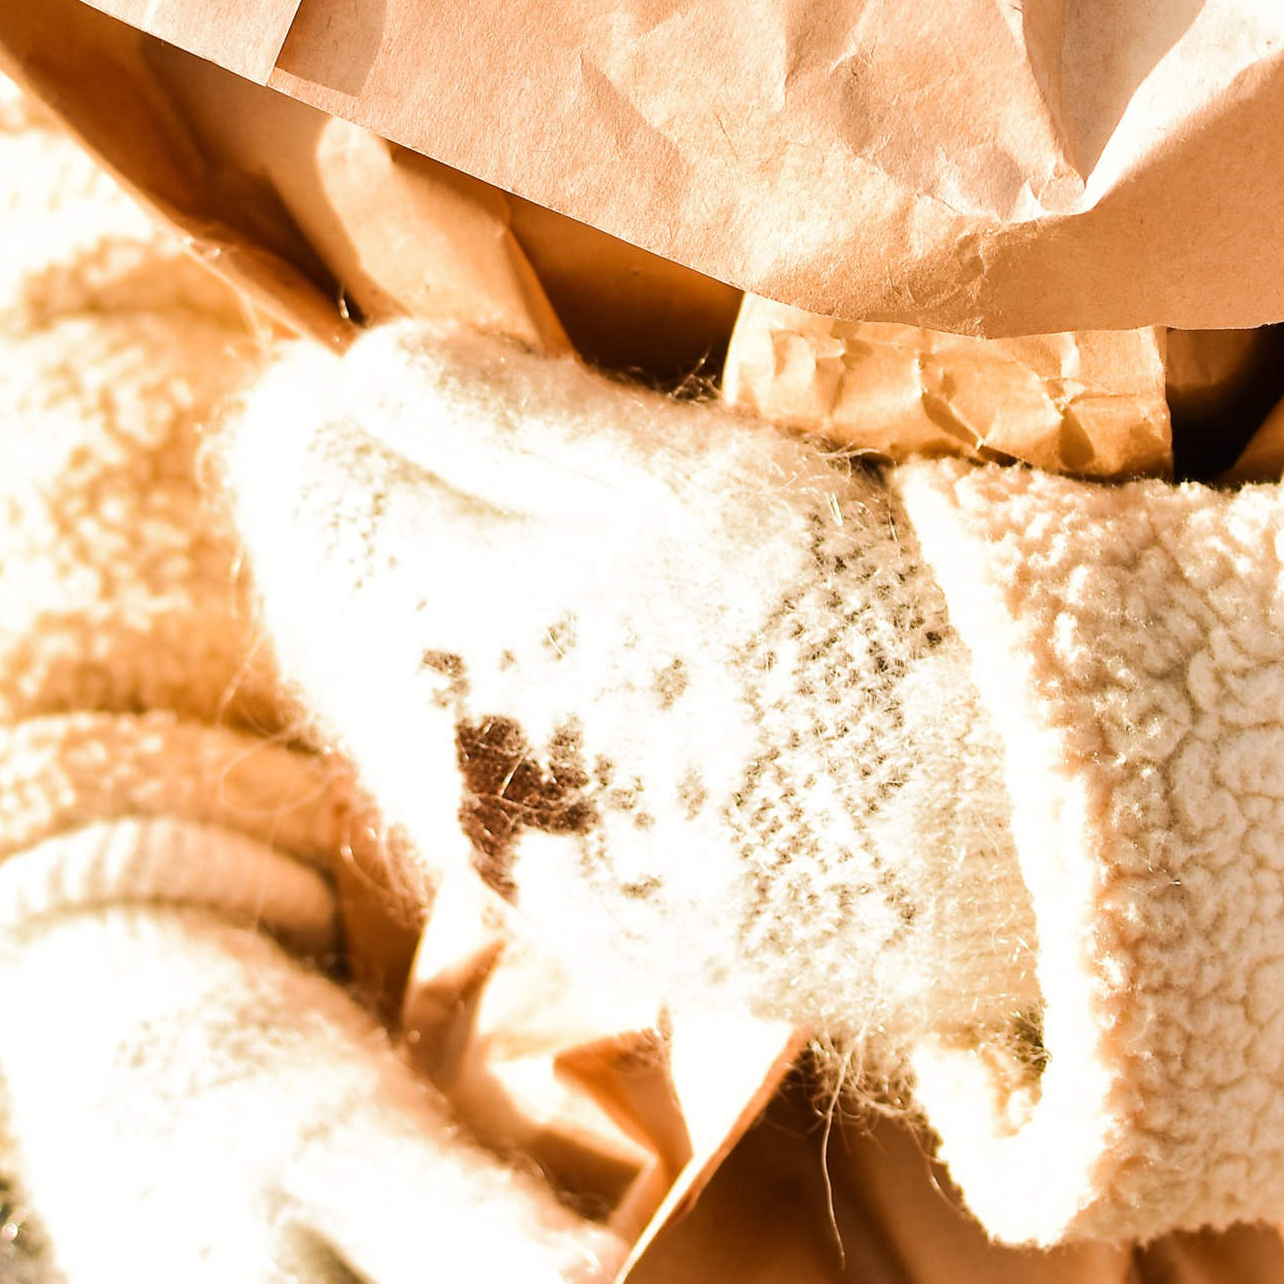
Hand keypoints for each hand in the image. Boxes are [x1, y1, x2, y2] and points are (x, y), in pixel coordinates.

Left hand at [226, 321, 1039, 1043]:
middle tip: (421, 436)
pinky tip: (561, 678)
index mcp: (450, 617)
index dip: (330, 415)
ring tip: (494, 548)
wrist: (974, 860)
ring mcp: (495, 850)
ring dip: (412, 618)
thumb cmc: (856, 625)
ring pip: (388, 709)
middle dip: (364, 513)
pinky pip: (466, 796)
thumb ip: (522, 421)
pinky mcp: (564, 919)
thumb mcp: (706, 478)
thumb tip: (371, 363)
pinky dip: (479, 717)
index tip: (365, 364)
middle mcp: (434, 750)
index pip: (308, 493)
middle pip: (330, 604)